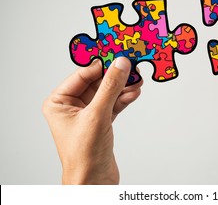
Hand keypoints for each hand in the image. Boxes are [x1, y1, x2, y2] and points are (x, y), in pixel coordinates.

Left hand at [42, 57, 141, 183]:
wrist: (94, 182)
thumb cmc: (84, 155)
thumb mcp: (97, 114)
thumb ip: (110, 87)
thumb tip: (120, 64)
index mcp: (59, 103)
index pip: (82, 75)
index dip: (101, 65)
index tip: (118, 56)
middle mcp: (71, 107)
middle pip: (97, 83)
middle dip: (115, 77)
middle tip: (132, 67)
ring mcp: (87, 115)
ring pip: (107, 93)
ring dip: (123, 87)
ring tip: (137, 81)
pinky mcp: (101, 122)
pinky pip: (113, 104)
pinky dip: (124, 98)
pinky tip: (134, 93)